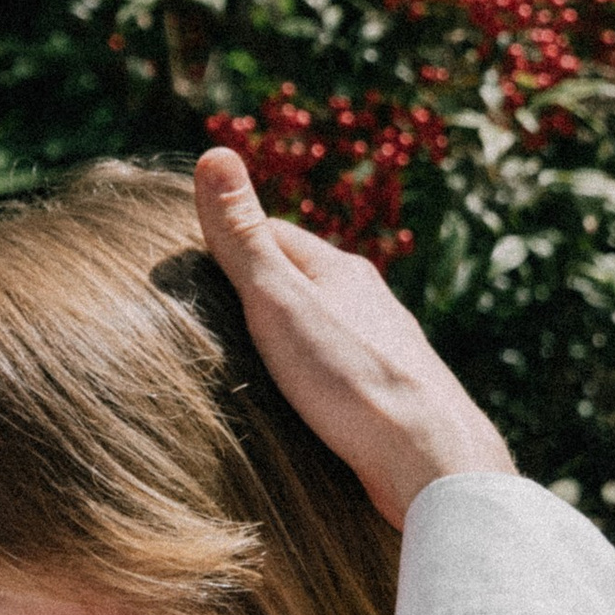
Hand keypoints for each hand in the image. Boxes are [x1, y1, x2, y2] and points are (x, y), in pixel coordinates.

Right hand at [192, 148, 511, 525]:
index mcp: (341, 270)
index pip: (272, 235)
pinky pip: (338, 375)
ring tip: (243, 363)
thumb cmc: (350, 380)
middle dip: (256, 291)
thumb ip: (243, 238)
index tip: (187, 265)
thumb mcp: (280, 302)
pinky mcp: (389, 399)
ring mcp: (383, 350)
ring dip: (286, 338)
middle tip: (205, 314)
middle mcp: (369, 303)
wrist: (427, 459)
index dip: (227, 242)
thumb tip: (214, 154)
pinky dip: (311, 378)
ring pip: (323, 330)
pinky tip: (296, 407)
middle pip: (301, 282)